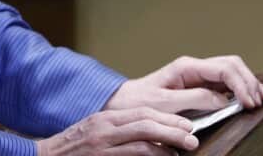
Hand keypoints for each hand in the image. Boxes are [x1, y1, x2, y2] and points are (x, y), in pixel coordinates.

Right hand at [37, 107, 197, 155]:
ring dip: (167, 144)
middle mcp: (103, 128)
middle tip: (192, 136)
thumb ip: (117, 132)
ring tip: (184, 148)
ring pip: (141, 139)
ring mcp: (101, 145)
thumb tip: (149, 137)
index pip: (141, 111)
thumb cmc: (70, 151)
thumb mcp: (93, 134)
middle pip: (145, 121)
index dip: (166, 116)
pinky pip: (132, 155)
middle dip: (172, 127)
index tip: (185, 123)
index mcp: (104, 118)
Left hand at [106, 56, 262, 113]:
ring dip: (249, 83)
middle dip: (249, 81)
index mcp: (187, 67)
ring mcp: (198, 76)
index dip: (240, 84)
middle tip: (260, 102)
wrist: (124, 103)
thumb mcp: (164, 103)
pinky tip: (252, 97)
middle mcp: (195, 68)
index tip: (248, 103)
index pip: (223, 69)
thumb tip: (222, 101)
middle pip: (232, 65)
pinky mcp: (200, 86)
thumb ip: (193, 99)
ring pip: (232, 71)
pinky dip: (241, 89)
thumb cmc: (139, 103)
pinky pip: (226, 83)